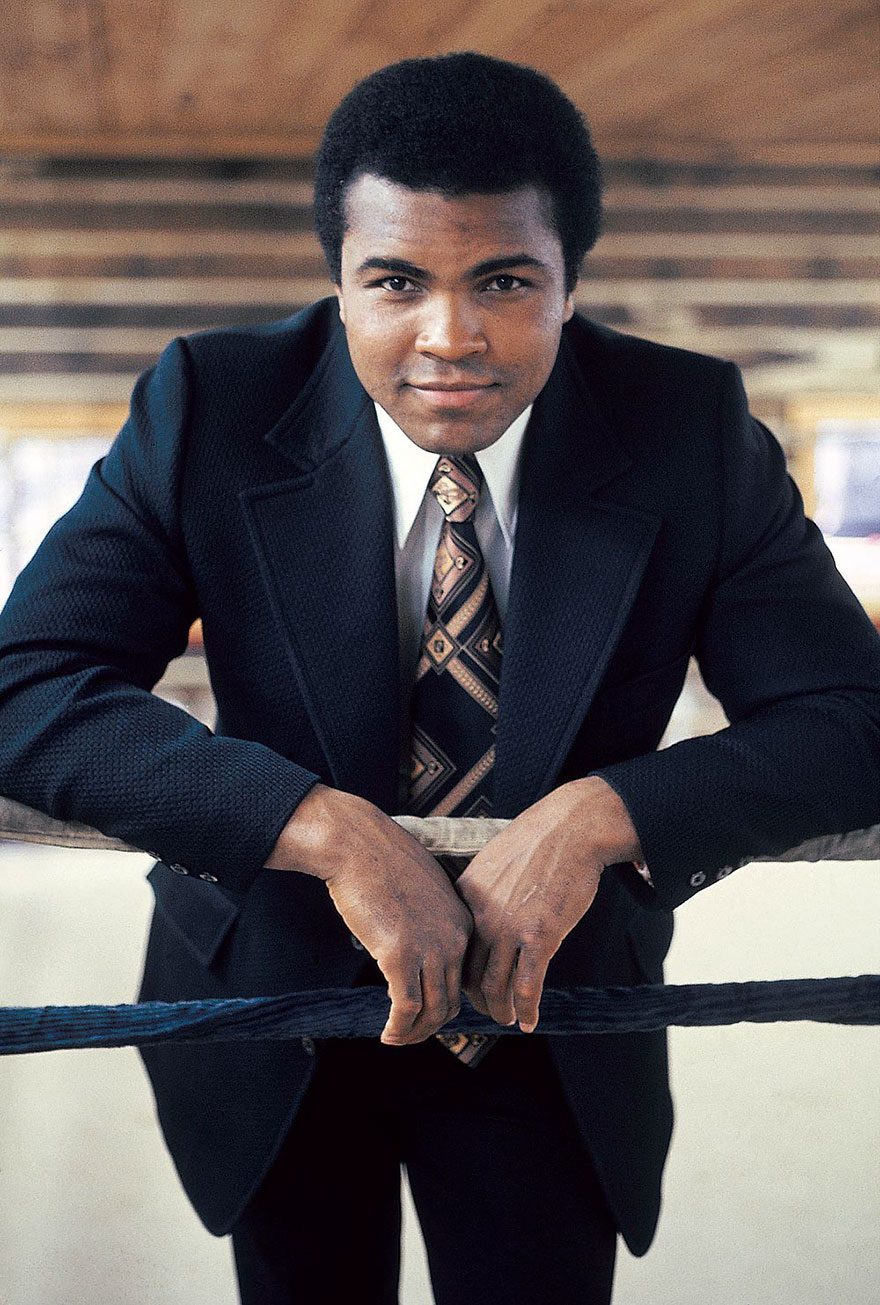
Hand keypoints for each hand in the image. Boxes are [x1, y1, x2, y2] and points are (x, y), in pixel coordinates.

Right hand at [266, 785, 472, 1045]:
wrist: (357, 843)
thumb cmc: (381, 861)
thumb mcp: (420, 890)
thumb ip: (427, 919)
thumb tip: (416, 941)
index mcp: (462, 921)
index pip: (464, 977)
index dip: (445, 1001)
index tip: (426, 1013)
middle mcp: (453, 938)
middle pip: (452, 1000)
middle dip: (431, 1024)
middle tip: (410, 1033)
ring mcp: (429, 948)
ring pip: (433, 1011)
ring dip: (415, 1033)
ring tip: (396, 1039)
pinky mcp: (400, 955)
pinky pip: (407, 1008)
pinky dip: (399, 1029)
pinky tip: (386, 1035)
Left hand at [456, 776, 641, 1032]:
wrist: (571, 829)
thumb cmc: (537, 843)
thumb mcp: (493, 861)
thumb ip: (481, 891)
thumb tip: (477, 913)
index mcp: (466, 896)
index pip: (454, 947)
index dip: (459, 971)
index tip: (468, 984)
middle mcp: (481, 915)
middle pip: (468, 973)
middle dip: (476, 999)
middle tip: (487, 1009)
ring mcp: (509, 928)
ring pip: (494, 987)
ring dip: (499, 1010)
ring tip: (506, 1018)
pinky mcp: (540, 937)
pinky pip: (527, 986)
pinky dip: (526, 1010)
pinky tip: (529, 1023)